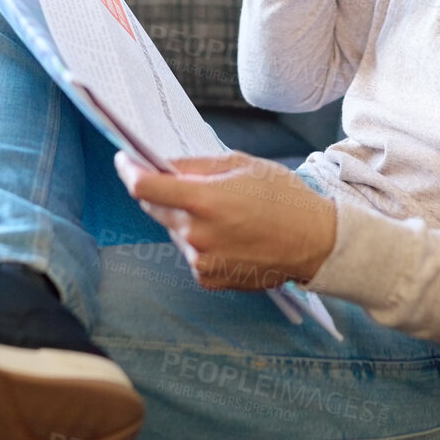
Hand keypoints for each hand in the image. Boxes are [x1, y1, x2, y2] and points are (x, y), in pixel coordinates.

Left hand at [113, 150, 336, 291]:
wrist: (314, 242)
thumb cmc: (283, 198)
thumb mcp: (242, 165)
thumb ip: (197, 166)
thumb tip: (163, 165)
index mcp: (204, 200)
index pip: (145, 187)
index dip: (129, 170)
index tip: (124, 160)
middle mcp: (197, 233)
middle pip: (156, 208)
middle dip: (165, 193)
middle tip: (194, 186)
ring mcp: (201, 260)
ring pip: (175, 231)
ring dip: (186, 220)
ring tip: (226, 215)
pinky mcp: (208, 278)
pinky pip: (190, 254)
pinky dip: (200, 243)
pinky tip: (230, 237)